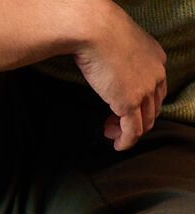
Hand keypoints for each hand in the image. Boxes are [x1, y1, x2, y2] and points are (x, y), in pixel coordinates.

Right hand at [73, 1, 166, 149]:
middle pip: (153, 110)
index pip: (157, 92)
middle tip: (116, 125)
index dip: (142, 107)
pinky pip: (133, 131)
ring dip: (128, 133)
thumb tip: (110, 73)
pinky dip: (126, 142)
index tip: (125, 110)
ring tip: (112, 133)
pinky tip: (117, 145)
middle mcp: (156, 75)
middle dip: (136, 122)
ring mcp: (145, 90)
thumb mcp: (120, 46)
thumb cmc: (100, 32)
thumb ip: (122, 62)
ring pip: (145, 123)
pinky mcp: (130, 103)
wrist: (95, 30)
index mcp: (156, 60)